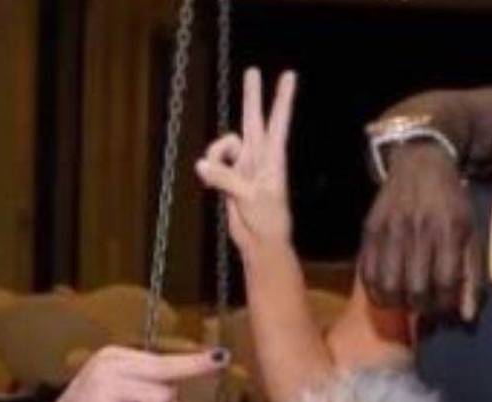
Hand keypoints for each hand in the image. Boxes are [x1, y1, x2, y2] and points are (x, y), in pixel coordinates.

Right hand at [34, 346, 226, 401]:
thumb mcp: (116, 390)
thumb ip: (146, 388)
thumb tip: (177, 400)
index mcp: (113, 356)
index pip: (162, 359)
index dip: (193, 362)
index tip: (220, 357)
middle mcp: (110, 366)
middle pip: (165, 375)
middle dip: (175, 387)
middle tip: (192, 380)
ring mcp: (107, 388)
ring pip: (159, 401)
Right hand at [196, 68, 296, 254]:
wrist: (259, 241)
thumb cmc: (267, 218)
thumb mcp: (250, 196)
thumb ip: (226, 177)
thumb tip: (202, 164)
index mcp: (273, 157)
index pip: (278, 121)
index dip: (283, 98)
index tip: (290, 75)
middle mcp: (259, 156)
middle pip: (253, 119)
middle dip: (252, 96)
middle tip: (252, 70)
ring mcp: (244, 165)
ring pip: (225, 144)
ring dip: (217, 154)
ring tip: (215, 174)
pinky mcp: (229, 177)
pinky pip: (214, 163)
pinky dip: (210, 170)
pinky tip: (211, 182)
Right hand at [359, 142, 482, 319]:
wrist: (421, 164)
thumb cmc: (452, 204)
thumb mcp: (471, 233)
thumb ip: (472, 276)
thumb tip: (466, 318)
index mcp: (449, 231)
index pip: (444, 283)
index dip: (444, 305)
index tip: (446, 309)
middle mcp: (419, 231)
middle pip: (415, 289)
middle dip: (422, 308)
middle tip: (426, 307)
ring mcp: (391, 229)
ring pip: (388, 286)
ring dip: (397, 304)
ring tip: (406, 302)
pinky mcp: (370, 229)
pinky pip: (367, 272)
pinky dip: (375, 290)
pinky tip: (387, 291)